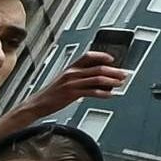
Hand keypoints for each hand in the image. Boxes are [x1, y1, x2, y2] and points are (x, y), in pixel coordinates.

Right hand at [0, 50, 129, 147]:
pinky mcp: (71, 94)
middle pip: (98, 68)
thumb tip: (98, 79)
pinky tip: (109, 95)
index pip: (88, 56)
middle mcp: (72, 73)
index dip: (102, 55)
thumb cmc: (52, 94)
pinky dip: (103, 93)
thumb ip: (79, 77)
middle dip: (114, 71)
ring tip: (120, 84)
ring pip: (97, 79)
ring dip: (112, 81)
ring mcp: (71, 83)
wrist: (37, 104)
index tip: (113, 59)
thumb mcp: (64, 80)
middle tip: (124, 74)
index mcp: (70, 68)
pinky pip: (91, 92)